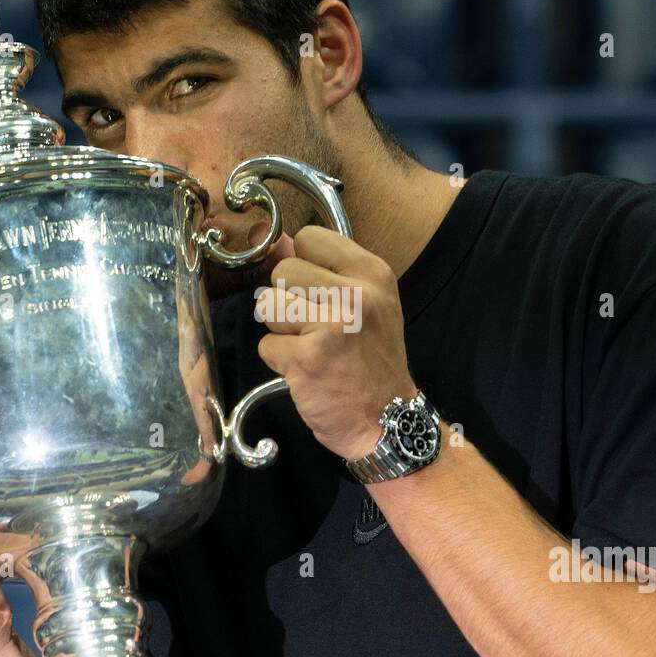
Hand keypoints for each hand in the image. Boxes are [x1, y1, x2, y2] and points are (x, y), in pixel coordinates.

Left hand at [255, 226, 416, 460]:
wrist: (389, 420)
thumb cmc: (372, 360)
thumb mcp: (363, 303)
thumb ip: (316, 266)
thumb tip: (267, 237)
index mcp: (372, 273)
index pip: (309, 237)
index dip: (304, 266)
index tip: (319, 292)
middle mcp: (356, 294)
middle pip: (283, 270)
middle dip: (288, 300)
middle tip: (316, 327)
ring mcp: (331, 326)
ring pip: (267, 305)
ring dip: (281, 329)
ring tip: (310, 346)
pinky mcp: (307, 358)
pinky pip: (267, 345)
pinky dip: (281, 361)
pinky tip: (307, 369)